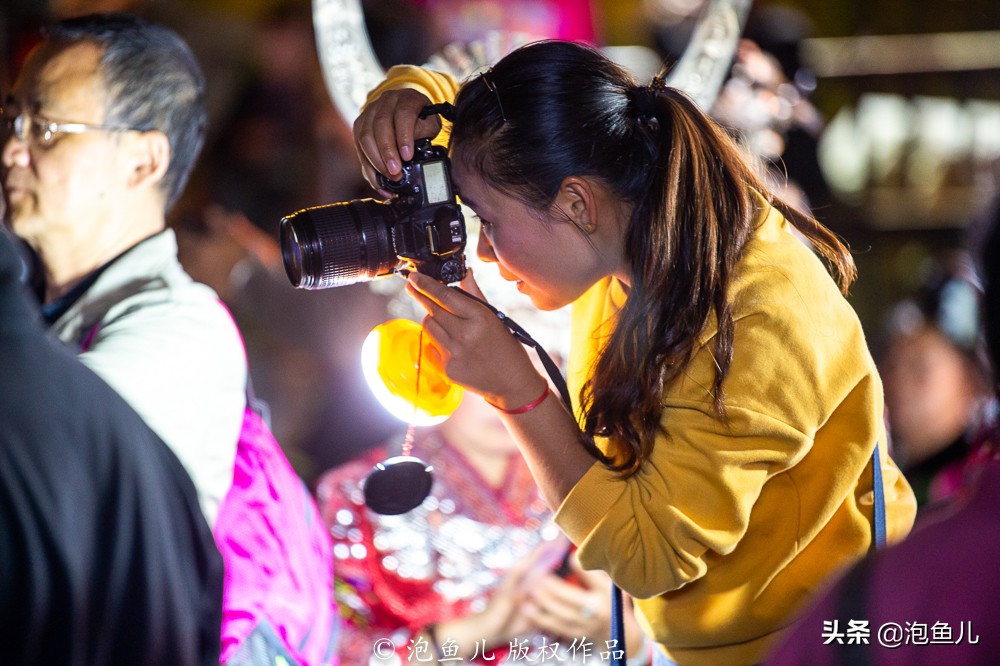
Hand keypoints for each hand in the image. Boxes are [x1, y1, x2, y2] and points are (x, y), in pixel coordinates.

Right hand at [353, 88, 441, 191]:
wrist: (408, 112)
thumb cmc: (421, 120)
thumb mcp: (430, 124)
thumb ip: (424, 133)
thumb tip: (413, 152)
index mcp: (407, 98)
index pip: (403, 114)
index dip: (404, 136)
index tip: (407, 156)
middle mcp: (386, 101)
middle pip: (381, 125)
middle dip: (387, 152)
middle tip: (395, 172)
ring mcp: (370, 112)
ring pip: (366, 136)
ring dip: (376, 161)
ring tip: (388, 177)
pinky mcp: (360, 125)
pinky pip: (359, 146)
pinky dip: (368, 167)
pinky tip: (378, 181)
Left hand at [404, 269, 545, 409]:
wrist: (512, 383)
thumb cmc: (506, 347)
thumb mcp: (496, 317)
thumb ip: (475, 295)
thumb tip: (465, 273)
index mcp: (480, 318)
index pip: (445, 296)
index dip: (426, 285)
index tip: (414, 277)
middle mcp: (465, 335)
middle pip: (432, 310)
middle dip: (421, 297)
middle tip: (413, 288)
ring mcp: (454, 353)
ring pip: (428, 326)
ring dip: (431, 319)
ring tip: (441, 319)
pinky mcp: (447, 369)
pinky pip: (431, 347)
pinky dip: (437, 342)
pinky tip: (451, 344)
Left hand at [523, 554, 612, 641]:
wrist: (618, 631)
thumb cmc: (606, 598)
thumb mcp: (606, 582)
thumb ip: (591, 571)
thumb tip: (571, 555)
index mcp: (606, 593)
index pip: (596, 579)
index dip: (583, 570)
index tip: (569, 557)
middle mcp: (599, 611)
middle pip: (576, 601)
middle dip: (556, 590)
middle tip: (538, 578)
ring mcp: (589, 626)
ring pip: (565, 617)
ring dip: (546, 605)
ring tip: (531, 593)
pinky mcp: (578, 636)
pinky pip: (559, 629)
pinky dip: (543, 621)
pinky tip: (528, 612)